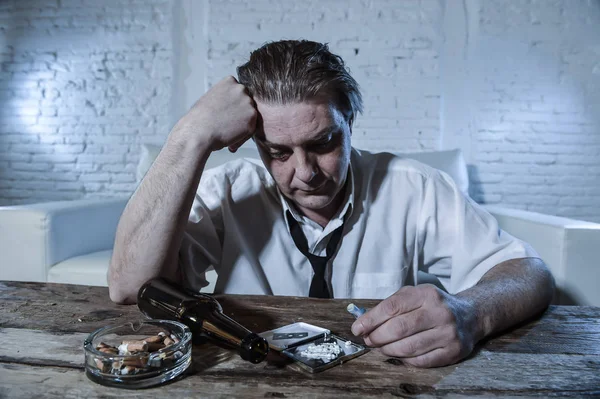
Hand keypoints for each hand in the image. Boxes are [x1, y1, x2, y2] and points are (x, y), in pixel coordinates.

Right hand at [176, 76, 257, 151]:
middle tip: (228, 125)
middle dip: (240, 114)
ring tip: (227, 134)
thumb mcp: (211, 98)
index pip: (238, 92)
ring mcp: (248, 103)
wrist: (199, 132)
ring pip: (250, 117)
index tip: (226, 113)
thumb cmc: (199, 119)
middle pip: (246, 103)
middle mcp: (241, 89)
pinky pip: (251, 129)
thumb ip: (225, 98)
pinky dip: (242, 137)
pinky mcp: (252, 118)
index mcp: (230, 81)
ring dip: (242, 126)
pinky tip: (230, 141)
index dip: (233, 105)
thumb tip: (231, 105)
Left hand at [351, 284, 479, 367]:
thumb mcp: (414, 296)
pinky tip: (399, 354)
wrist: (470, 315)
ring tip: (381, 348)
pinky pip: (421, 361)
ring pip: (408, 347)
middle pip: (398, 328)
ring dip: (388, 350)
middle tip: (368, 340)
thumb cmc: (433, 305)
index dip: (370, 320)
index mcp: (426, 294)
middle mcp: (439, 312)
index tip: (357, 328)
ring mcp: (448, 333)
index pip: (392, 307)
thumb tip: (363, 323)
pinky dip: (405, 360)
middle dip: (377, 337)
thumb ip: (390, 306)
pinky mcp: (454, 351)